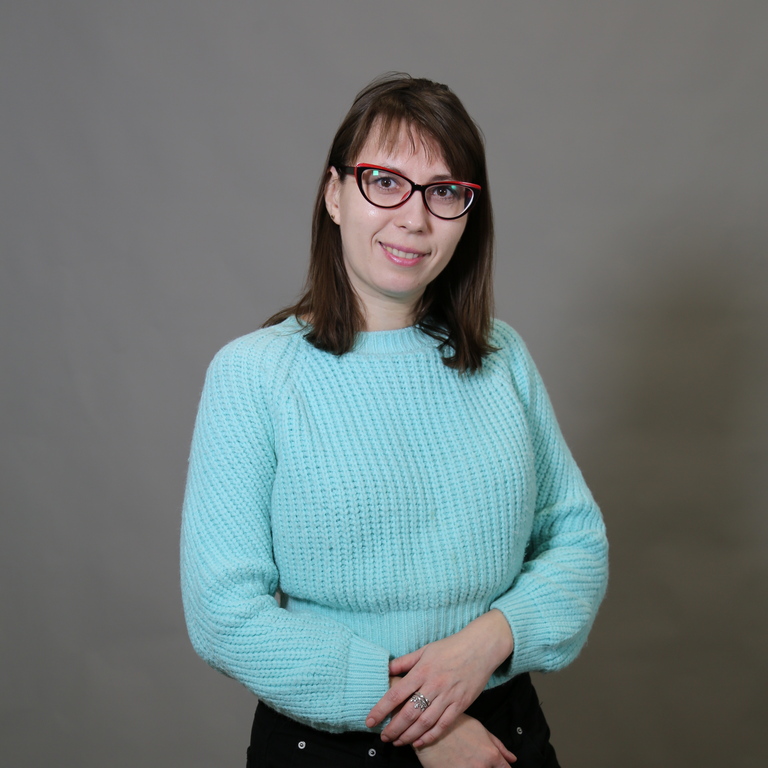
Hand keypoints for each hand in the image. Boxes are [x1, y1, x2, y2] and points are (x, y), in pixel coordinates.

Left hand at [366, 610, 512, 746]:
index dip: (381, 710)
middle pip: (408, 713)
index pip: (396, 694)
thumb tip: (386, 670)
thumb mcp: (424, 650)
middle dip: (393, 728)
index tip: (370, 721)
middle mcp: (433, 685)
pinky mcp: (461, 705)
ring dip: (409, 736)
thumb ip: (404, 661)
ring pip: (424, 723)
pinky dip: (430, 736)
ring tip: (397, 742)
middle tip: (383, 737)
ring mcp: (448, 696)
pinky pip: (443, 725)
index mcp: (422, 671)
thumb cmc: (450, 647)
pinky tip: (419, 742)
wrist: (480, 647)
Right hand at [414, 713, 516, 767]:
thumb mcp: (479, 728)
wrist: (428, 727)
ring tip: (465, 760)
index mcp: (490, 755)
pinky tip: (456, 764)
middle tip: (476, 758)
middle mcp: (481, 767)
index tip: (499, 767)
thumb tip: (512, 759)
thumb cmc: (455, 725)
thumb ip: (498, 745)